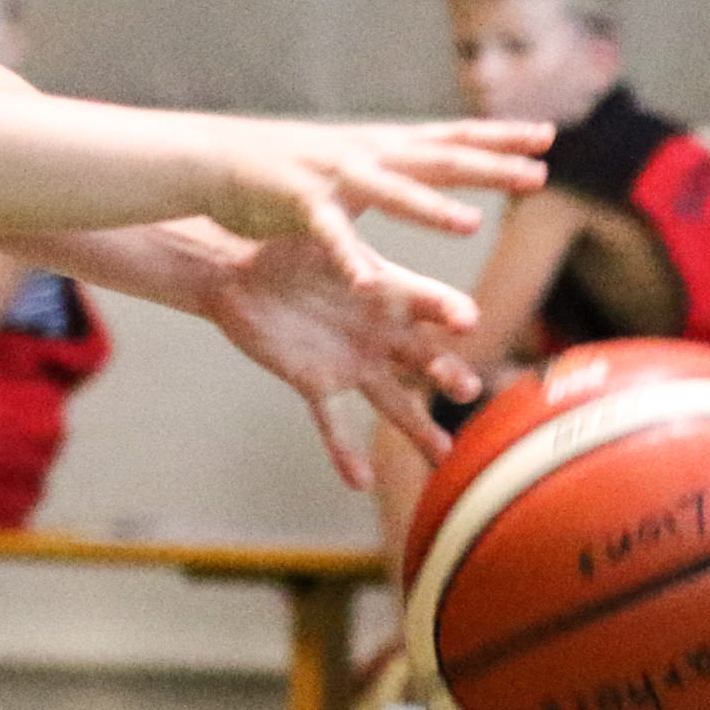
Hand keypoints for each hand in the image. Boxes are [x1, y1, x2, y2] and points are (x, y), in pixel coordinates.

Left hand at [197, 228, 496, 489]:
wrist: (238, 270)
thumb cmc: (284, 245)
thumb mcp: (315, 240)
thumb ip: (341, 245)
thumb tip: (364, 228)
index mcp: (387, 290)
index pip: (428, 302)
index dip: (447, 310)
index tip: (470, 319)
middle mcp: (379, 331)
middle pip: (423, 358)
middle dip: (446, 372)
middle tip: (467, 389)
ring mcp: (351, 360)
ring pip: (392, 401)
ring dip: (416, 427)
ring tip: (441, 456)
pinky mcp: (316, 381)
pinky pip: (333, 422)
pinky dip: (344, 451)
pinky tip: (358, 481)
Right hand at [202, 119, 552, 303]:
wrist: (214, 158)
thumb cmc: (285, 166)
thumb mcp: (350, 162)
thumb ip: (390, 167)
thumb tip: (426, 164)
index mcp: (383, 147)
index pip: (453, 137)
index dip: (500, 136)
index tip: (549, 134)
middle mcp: (368, 155)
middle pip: (439, 159)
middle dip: (490, 166)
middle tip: (539, 173)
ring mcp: (335, 177)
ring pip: (391, 193)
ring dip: (429, 210)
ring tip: (470, 226)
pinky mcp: (300, 204)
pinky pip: (331, 236)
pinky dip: (350, 260)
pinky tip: (369, 284)